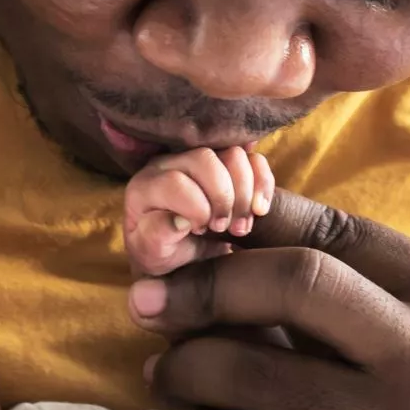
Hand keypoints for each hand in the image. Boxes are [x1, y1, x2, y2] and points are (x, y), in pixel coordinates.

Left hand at [125, 146, 275, 276]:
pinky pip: (254, 159)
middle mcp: (172, 163)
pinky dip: (263, 184)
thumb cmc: (162, 253)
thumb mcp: (152, 254)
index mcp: (146, 186)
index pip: (176, 182)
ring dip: (245, 194)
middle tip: (224, 228)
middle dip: (223, 198)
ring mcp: (202, 160)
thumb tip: (180, 220)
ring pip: (234, 155)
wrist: (181, 254)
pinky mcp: (229, 164)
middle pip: (206, 159)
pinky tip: (259, 211)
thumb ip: (156, 237)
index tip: (201, 230)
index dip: (196, 208)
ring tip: (241, 226)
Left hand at [128, 190, 409, 409]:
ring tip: (171, 373)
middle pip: (296, 283)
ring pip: (254, 375)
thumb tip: (228, 226)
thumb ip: (361, 283)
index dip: (244, 226)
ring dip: (189, 369)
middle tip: (151, 302)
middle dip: (205, 286)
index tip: (187, 239)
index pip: (334, 231)